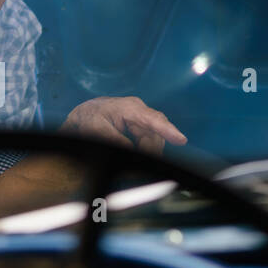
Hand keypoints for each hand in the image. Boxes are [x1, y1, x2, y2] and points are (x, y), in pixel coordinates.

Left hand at [59, 96, 186, 154]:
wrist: (86, 113)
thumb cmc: (90, 117)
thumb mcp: (96, 129)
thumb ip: (114, 139)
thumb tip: (130, 149)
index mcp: (129, 108)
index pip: (153, 119)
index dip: (168, 130)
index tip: (181, 140)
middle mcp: (139, 111)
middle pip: (157, 131)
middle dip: (153, 148)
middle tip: (143, 159)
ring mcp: (141, 118)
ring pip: (154, 137)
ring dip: (148, 149)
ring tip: (134, 154)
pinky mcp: (140, 126)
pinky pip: (149, 139)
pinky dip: (145, 148)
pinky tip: (138, 152)